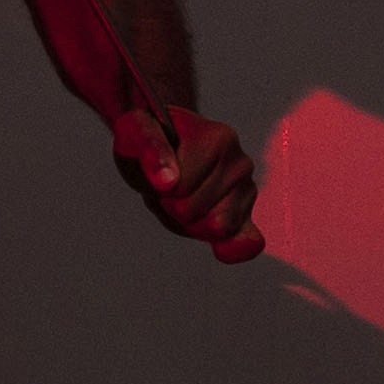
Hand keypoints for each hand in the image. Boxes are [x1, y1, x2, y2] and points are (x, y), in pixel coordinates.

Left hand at [112, 106, 265, 263]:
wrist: (167, 141)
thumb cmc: (151, 138)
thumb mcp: (135, 133)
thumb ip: (148, 149)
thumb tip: (167, 183)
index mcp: (219, 139)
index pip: (178, 189)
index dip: (159, 186)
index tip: (161, 165)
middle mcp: (241, 163)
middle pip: (191, 212)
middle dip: (172, 203)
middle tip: (169, 182)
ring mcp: (247, 190)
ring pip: (210, 229)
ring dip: (185, 220)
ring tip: (182, 193)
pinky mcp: (245, 215)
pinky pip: (248, 242)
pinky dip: (235, 249)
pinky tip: (222, 251)